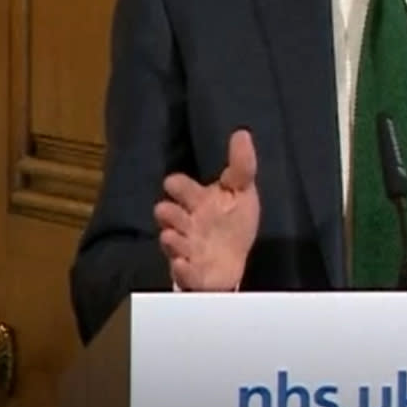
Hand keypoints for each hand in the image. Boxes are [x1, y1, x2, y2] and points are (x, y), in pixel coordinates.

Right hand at [154, 128, 259, 290]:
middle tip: (165, 210)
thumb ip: (241, 165)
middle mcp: (187, 223)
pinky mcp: (193, 274)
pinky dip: (182, 270)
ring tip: (172, 236)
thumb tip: (242, 132)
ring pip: (173, 243)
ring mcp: (187, 249)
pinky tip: (182, 264)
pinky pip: (184, 274)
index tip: (172, 183)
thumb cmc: (233, 220)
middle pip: (170, 216)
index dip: (177, 186)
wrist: (233, 261)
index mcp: (197, 201)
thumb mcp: (241, 190)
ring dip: (171, 240)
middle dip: (168, 214)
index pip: (181, 188)